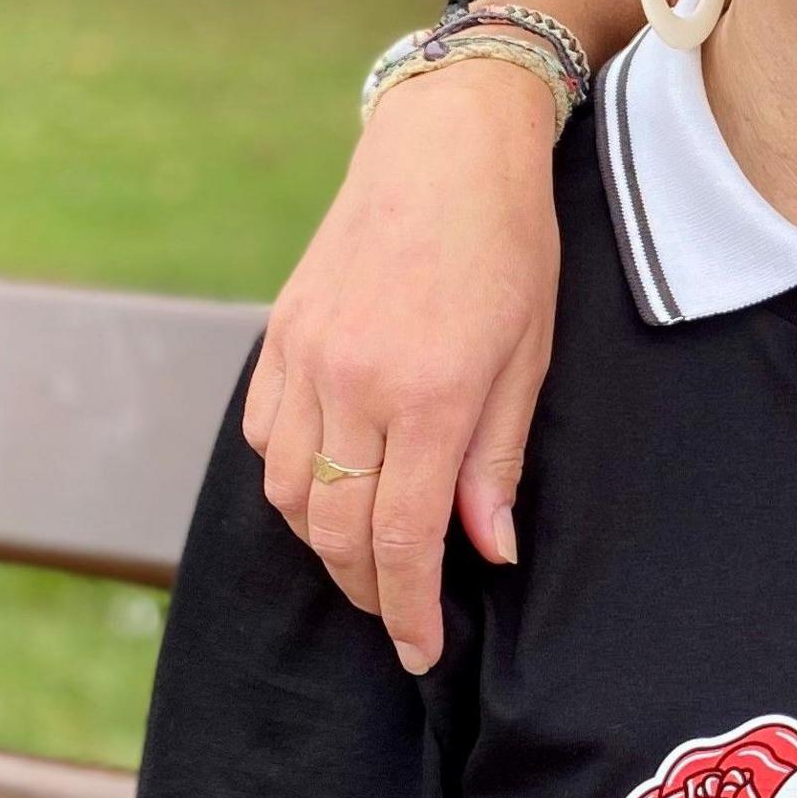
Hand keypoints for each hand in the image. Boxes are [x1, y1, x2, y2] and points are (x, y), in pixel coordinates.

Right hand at [245, 60, 564, 671]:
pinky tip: (326, 486)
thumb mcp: (531, 356)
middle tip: (399, 609)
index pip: (405, 539)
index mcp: (431, 395)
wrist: (445, 146)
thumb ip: (498, 460)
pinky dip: (289, 481)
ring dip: (323, 541)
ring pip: (287, 493)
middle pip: (336, 530)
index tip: (419, 651)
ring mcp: (307, 358)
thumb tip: (487, 551)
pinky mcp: (280, 335)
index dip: (409, 610)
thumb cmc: (508, 246)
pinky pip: (266, 438)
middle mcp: (356, 383)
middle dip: (367, 588)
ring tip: (366, 555)